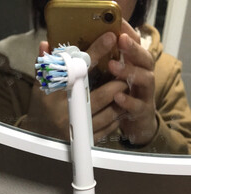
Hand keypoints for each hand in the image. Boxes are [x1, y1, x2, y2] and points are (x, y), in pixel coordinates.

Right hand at [24, 36, 128, 142]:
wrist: (37, 139)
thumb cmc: (40, 109)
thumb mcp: (39, 87)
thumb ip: (44, 66)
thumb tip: (46, 44)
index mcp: (55, 95)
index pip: (77, 70)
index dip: (95, 53)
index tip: (109, 38)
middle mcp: (67, 113)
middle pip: (99, 96)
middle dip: (116, 84)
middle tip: (127, 74)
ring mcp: (78, 129)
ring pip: (107, 114)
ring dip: (120, 101)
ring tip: (126, 90)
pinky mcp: (85, 140)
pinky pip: (107, 129)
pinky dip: (116, 118)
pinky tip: (120, 109)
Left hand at [108, 20, 157, 145]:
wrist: (138, 124)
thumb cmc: (124, 97)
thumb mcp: (117, 78)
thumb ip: (110, 63)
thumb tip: (89, 46)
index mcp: (138, 66)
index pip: (138, 46)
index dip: (131, 36)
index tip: (119, 26)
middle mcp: (145, 77)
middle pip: (146, 59)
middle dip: (133, 49)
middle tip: (120, 40)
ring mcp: (146, 94)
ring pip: (146, 79)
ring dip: (130, 71)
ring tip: (113, 67)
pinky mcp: (142, 112)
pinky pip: (138, 105)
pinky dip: (128, 101)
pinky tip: (118, 96)